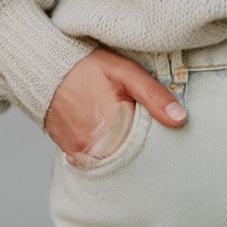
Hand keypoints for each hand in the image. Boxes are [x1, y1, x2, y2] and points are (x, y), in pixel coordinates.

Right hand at [43, 46, 187, 160]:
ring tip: (123, 128)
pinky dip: (104, 150)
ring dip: (121, 150)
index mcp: (113, 127)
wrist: (45, 67)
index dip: (155, 141)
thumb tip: (181, 119)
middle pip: (129, 158)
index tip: (161, 131)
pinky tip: (108, 134)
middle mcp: (94, 146)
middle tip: (138, 125)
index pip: (145, 149)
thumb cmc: (88, 66)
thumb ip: (153, 96)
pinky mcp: (70, 153)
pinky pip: (94, 160)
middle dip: (139, 147)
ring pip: (112, 160)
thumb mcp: (125, 73)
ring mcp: (80, 153)